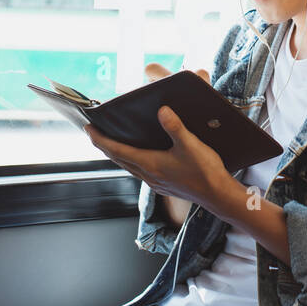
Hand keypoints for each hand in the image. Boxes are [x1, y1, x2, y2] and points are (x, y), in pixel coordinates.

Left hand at [85, 62, 228, 214]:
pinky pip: (139, 171)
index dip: (100, 139)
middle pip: (118, 159)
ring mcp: (155, 182)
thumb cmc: (205, 172)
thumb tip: (161, 110)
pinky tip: (138, 156)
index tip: (88, 128)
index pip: (117, 150)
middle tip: (94, 132)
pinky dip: (131, 161)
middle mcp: (148, 175)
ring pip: (128, 166)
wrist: (218, 196)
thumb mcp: (190, 144)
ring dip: (117, 154)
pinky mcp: (163, 185)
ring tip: (112, 142)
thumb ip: (175, 126)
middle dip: (104, 145)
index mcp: (150, 164)